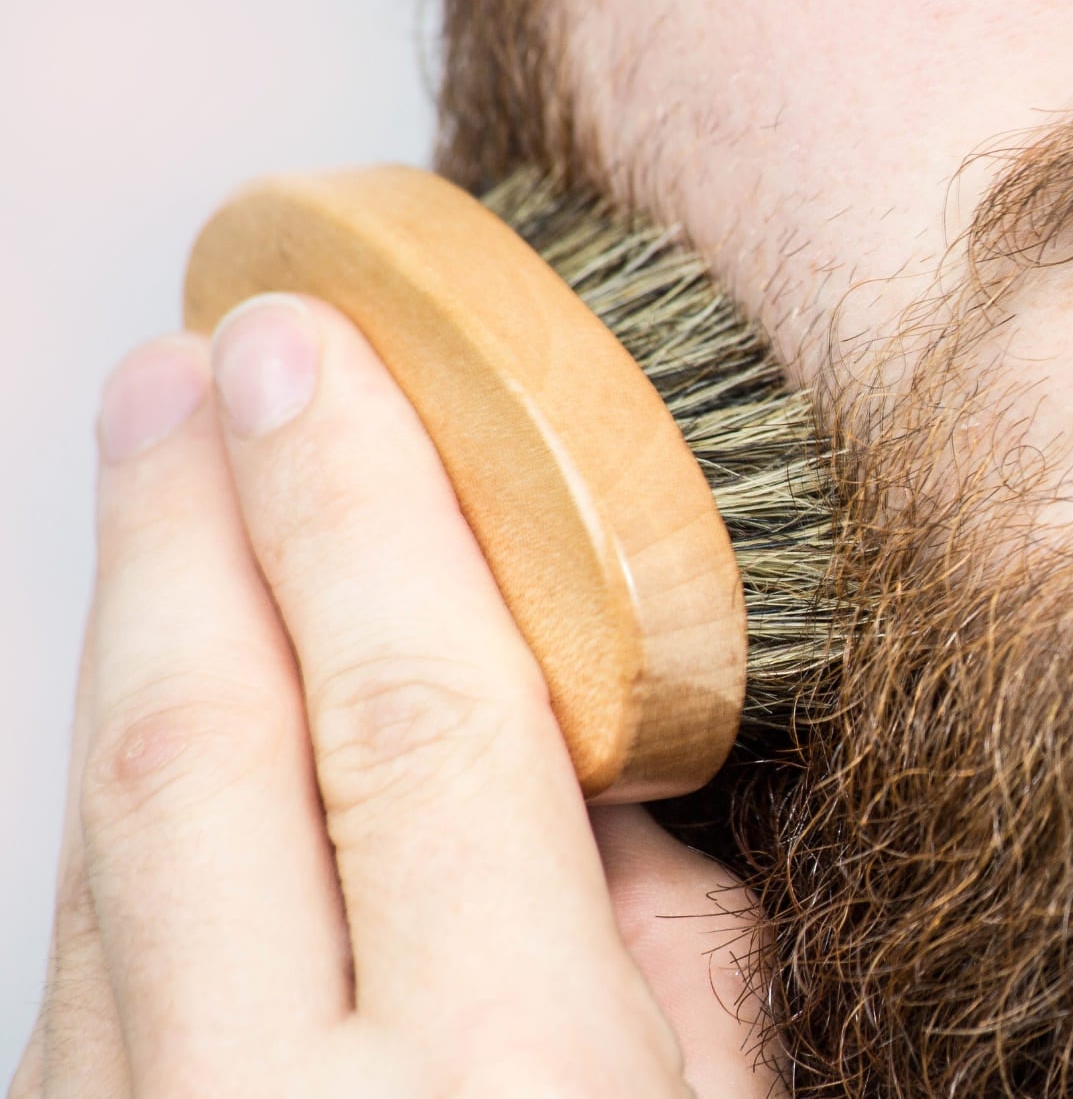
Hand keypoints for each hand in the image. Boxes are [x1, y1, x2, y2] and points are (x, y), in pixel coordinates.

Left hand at [10, 296, 780, 1097]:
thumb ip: (680, 950)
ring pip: (99, 841)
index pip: (414, 721)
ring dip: (134, 638)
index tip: (319, 356)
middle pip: (199, 748)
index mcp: (510, 1084)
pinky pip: (82, 948)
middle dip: (188, 524)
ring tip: (170, 491)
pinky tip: (171, 706)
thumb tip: (603, 753)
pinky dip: (124, 800)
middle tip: (194, 368)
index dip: (359, 514)